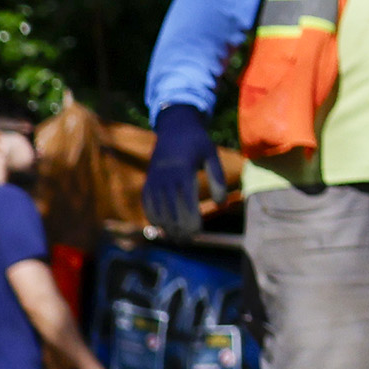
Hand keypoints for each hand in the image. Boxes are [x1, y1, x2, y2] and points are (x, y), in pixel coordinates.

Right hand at [143, 108, 216, 237]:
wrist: (174, 127)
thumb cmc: (197, 142)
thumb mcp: (211, 155)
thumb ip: (218, 179)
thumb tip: (222, 203)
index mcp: (182, 171)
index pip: (186, 202)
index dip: (191, 220)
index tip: (198, 233)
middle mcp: (165, 177)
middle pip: (170, 210)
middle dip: (179, 228)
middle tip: (189, 241)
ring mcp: (154, 179)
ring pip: (157, 209)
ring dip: (166, 226)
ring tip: (177, 239)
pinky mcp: (148, 180)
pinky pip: (147, 203)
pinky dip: (152, 216)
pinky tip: (161, 227)